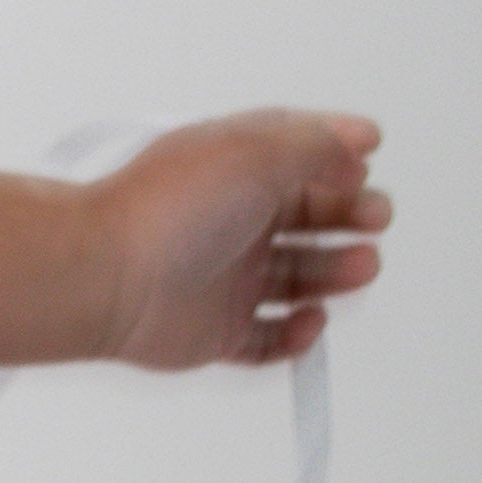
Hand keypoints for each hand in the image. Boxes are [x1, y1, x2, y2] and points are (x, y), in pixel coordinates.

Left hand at [96, 111, 390, 373]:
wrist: (107, 277)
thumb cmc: (170, 208)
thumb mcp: (257, 150)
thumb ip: (317, 144)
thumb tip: (358, 146)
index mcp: (235, 169)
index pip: (297, 155)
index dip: (337, 154)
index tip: (371, 157)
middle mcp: (232, 220)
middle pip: (308, 217)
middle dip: (350, 215)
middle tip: (375, 217)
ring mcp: (225, 276)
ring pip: (298, 278)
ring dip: (336, 272)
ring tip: (360, 266)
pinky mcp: (217, 330)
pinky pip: (269, 338)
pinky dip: (298, 335)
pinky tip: (310, 318)